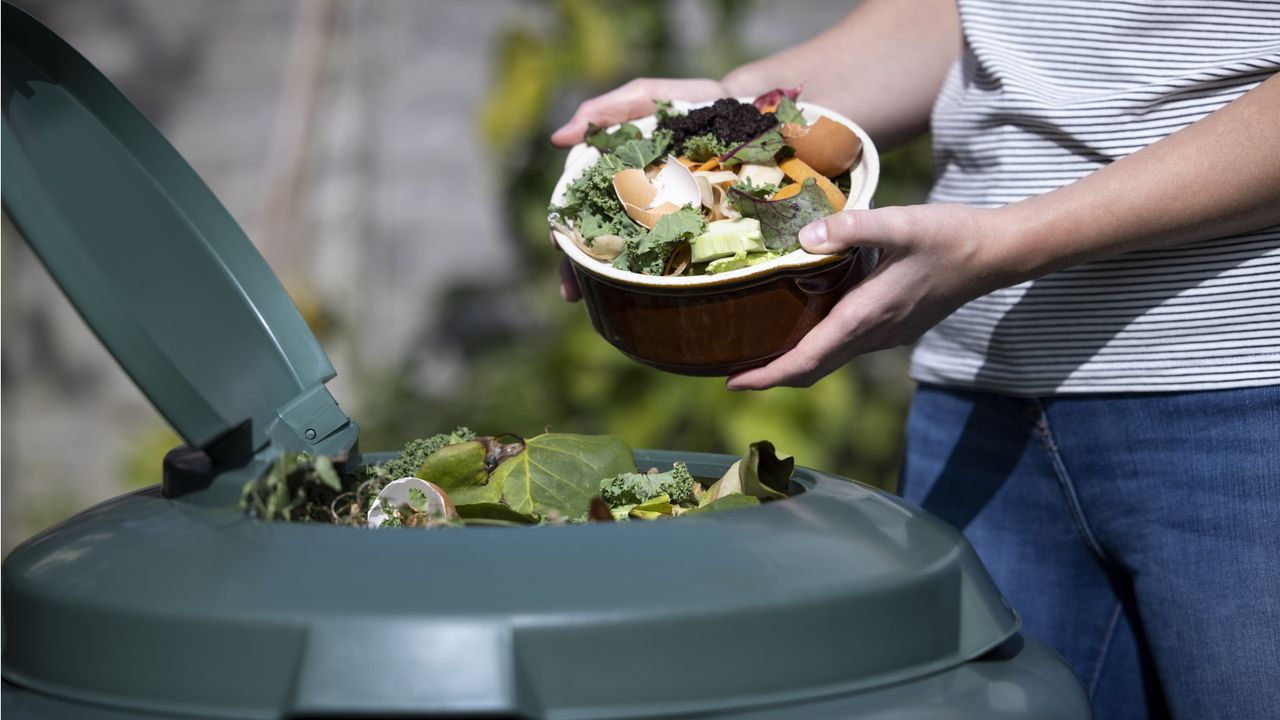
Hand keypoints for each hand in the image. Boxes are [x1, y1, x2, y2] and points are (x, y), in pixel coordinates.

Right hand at [552, 78, 730, 301]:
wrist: (745, 112)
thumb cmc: (687, 104)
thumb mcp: (643, 98)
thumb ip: (603, 112)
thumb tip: (557, 138)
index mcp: (616, 182)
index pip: (580, 213)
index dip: (565, 233)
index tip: (558, 249)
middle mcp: (636, 208)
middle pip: (600, 244)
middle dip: (581, 270)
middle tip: (573, 291)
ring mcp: (666, 224)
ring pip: (633, 260)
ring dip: (612, 283)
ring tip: (601, 302)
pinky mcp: (698, 232)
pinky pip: (679, 259)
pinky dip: (663, 280)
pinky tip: (655, 297)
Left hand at [726, 203, 1018, 389]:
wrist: (996, 253)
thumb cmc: (950, 236)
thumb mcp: (901, 223)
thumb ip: (852, 227)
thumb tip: (805, 237)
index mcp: (866, 316)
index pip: (806, 361)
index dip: (767, 376)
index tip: (732, 382)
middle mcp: (873, 334)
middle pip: (813, 370)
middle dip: (771, 376)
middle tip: (731, 373)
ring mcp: (886, 335)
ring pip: (830, 360)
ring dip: (793, 363)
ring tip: (759, 350)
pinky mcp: (895, 326)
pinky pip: (846, 347)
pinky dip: (817, 348)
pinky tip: (804, 325)